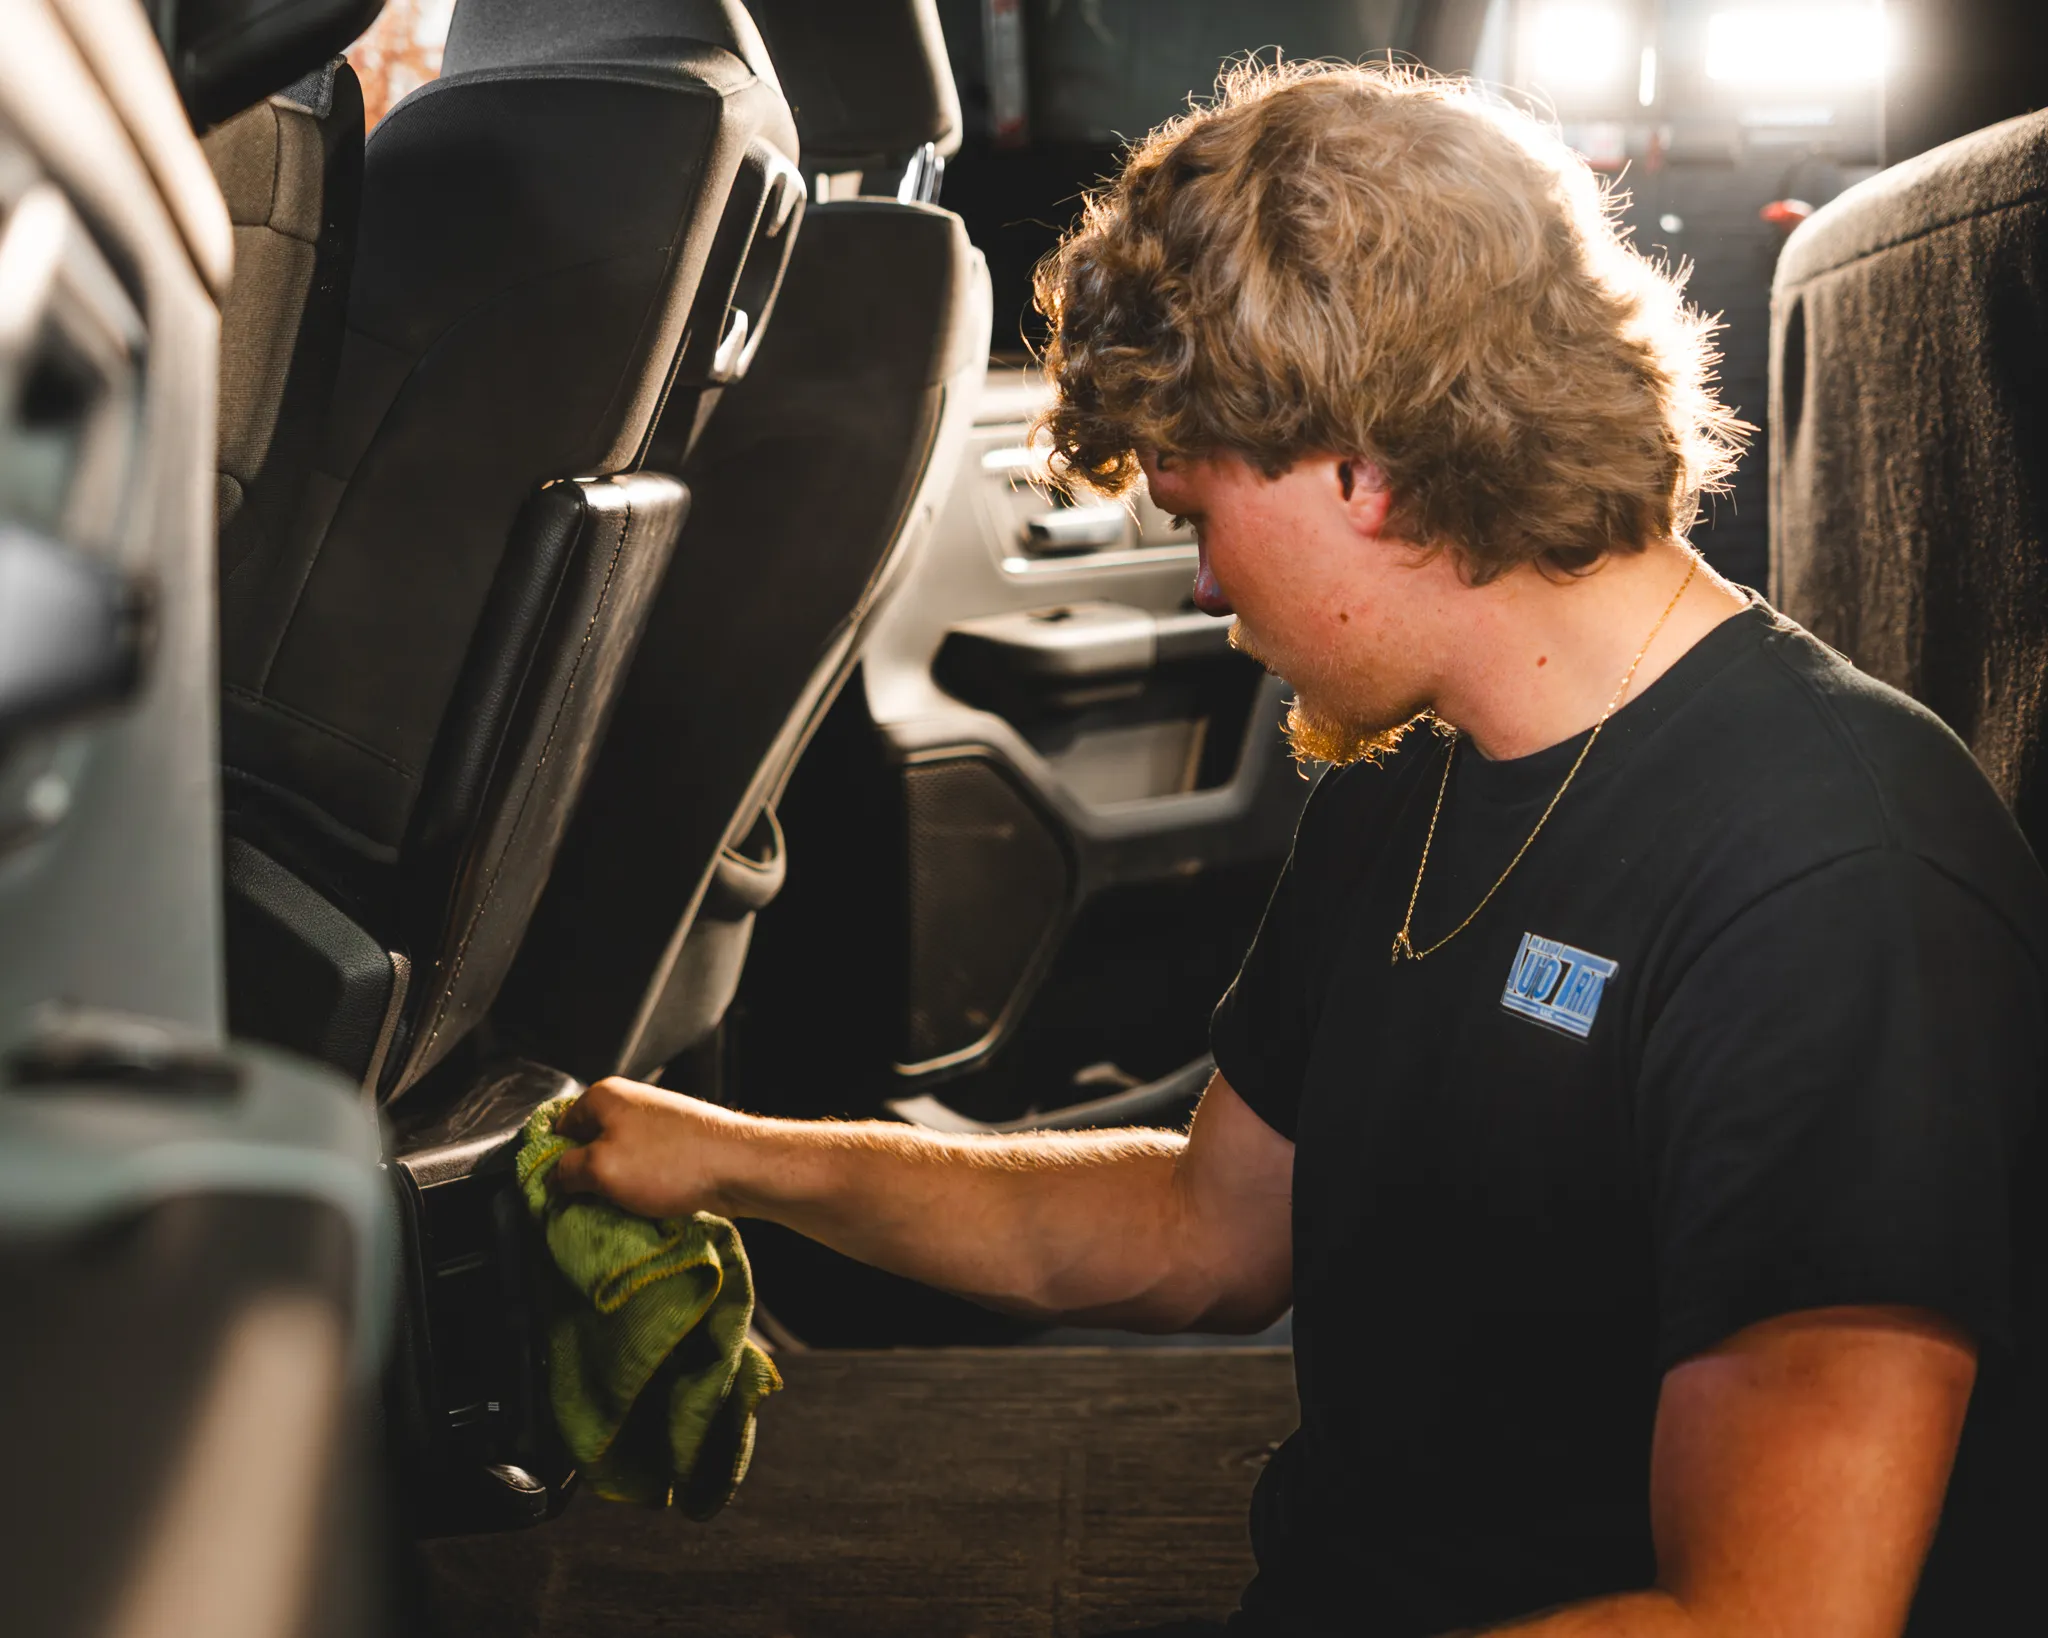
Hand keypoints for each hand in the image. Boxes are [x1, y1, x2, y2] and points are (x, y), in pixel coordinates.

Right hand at [549, 1076, 746, 1219]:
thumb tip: (555, 1177)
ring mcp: (657, 1124)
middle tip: (585, 1205)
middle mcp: (630, 1103)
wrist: (737, 1166)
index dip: (553, 1161)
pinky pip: (645, 1169)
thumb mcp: (600, 1168)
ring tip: (617, 1210)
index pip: (559, 1128)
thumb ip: (567, 1171)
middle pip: (590, 1144)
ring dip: (615, 1187)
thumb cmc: (668, 1162)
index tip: (554, 1191)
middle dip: (586, 1176)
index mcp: (604, 1096)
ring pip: (619, 1160)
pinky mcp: (677, 1146)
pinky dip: (640, 1189)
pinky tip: (644, 1207)